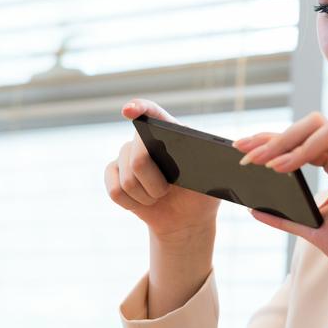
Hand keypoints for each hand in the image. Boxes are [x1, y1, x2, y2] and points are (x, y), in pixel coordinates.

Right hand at [105, 100, 219, 241]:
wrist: (186, 220)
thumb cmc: (201, 196)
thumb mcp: (213, 178)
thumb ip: (207, 161)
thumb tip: (202, 145)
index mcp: (171, 133)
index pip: (153, 113)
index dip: (139, 108)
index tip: (129, 110)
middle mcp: (144, 140)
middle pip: (138, 157)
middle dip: (155, 182)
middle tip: (167, 189)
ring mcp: (126, 156)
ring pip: (127, 180)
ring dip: (147, 196)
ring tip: (158, 196)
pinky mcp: (113, 174)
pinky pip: (115, 191)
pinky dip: (132, 204)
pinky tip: (143, 202)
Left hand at [234, 113, 327, 301]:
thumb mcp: (313, 229)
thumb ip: (286, 218)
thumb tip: (255, 210)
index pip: (303, 140)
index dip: (272, 140)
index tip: (242, 148)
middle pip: (315, 123)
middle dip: (279, 134)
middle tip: (249, 154)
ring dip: (296, 144)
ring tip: (272, 166)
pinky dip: (326, 159)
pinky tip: (303, 176)